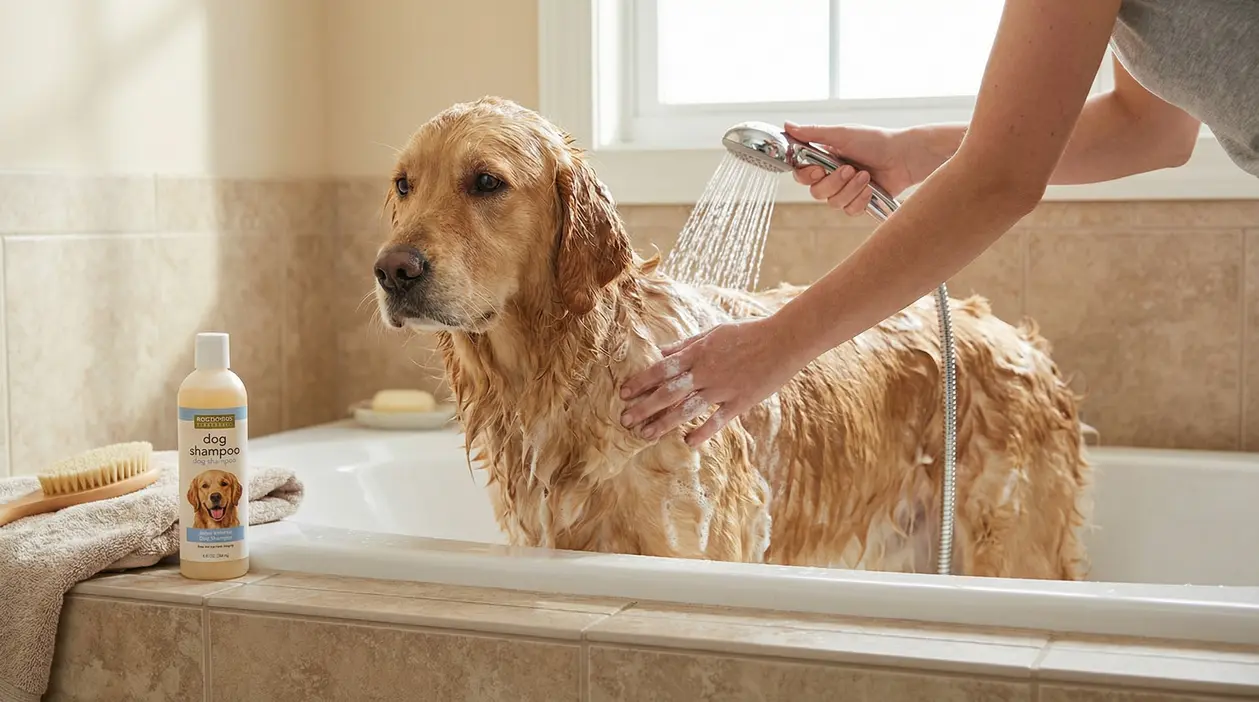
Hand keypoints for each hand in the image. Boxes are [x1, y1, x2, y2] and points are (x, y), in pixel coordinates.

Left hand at [618, 315, 808, 447]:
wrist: (785, 340)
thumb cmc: (748, 332)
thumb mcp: (713, 333)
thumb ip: (686, 344)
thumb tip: (661, 352)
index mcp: (698, 352)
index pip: (662, 368)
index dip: (641, 381)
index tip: (623, 393)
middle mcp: (706, 372)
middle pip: (668, 392)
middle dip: (644, 407)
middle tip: (625, 420)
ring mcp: (723, 389)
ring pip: (688, 409)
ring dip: (664, 423)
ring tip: (645, 435)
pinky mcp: (741, 402)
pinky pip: (719, 420)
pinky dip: (703, 432)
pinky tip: (687, 443)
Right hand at [784, 121, 918, 215]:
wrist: (904, 157)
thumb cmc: (875, 141)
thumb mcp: (842, 134)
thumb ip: (813, 133)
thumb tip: (787, 125)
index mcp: (824, 159)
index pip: (802, 174)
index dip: (806, 176)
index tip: (817, 169)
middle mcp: (833, 176)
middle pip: (816, 192)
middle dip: (834, 182)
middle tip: (850, 169)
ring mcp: (846, 190)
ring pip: (833, 202)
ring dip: (850, 189)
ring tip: (865, 175)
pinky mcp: (860, 202)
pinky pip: (849, 210)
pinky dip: (860, 199)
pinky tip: (871, 188)